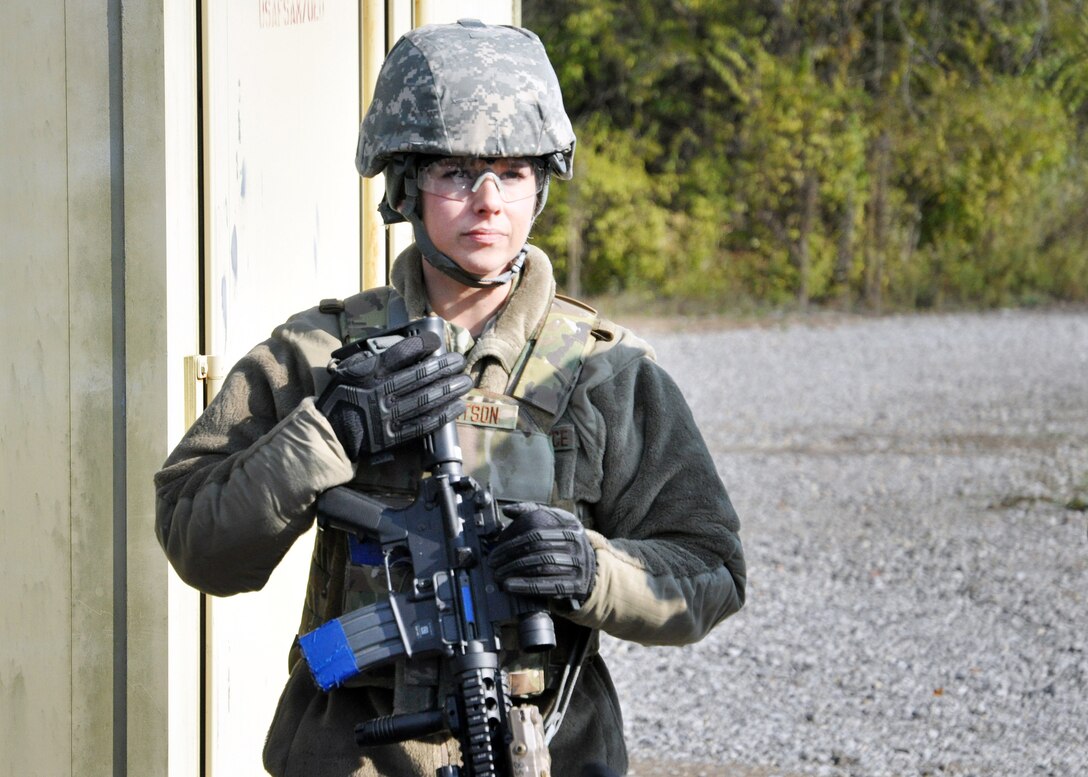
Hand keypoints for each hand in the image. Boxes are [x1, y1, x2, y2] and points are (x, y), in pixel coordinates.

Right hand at [316, 330, 471, 460]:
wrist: (329, 433)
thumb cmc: (340, 399)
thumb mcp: (348, 372)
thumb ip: (371, 360)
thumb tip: (401, 349)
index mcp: (369, 374)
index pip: (401, 353)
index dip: (422, 344)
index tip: (436, 341)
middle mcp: (381, 393)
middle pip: (419, 375)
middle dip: (444, 366)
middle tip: (459, 360)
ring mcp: (388, 415)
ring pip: (426, 399)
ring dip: (449, 389)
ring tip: (465, 381)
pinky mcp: (394, 436)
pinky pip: (423, 424)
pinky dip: (443, 415)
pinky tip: (457, 406)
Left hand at [489, 502, 595, 601]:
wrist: (590, 567)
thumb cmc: (564, 542)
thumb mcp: (555, 522)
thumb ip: (531, 512)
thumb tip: (507, 510)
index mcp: (570, 525)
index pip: (536, 533)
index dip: (512, 542)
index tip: (495, 550)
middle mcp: (577, 543)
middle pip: (538, 550)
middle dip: (511, 558)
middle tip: (493, 565)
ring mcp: (578, 565)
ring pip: (542, 567)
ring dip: (516, 572)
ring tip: (498, 576)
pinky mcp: (576, 585)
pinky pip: (548, 586)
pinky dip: (527, 586)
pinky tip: (511, 586)